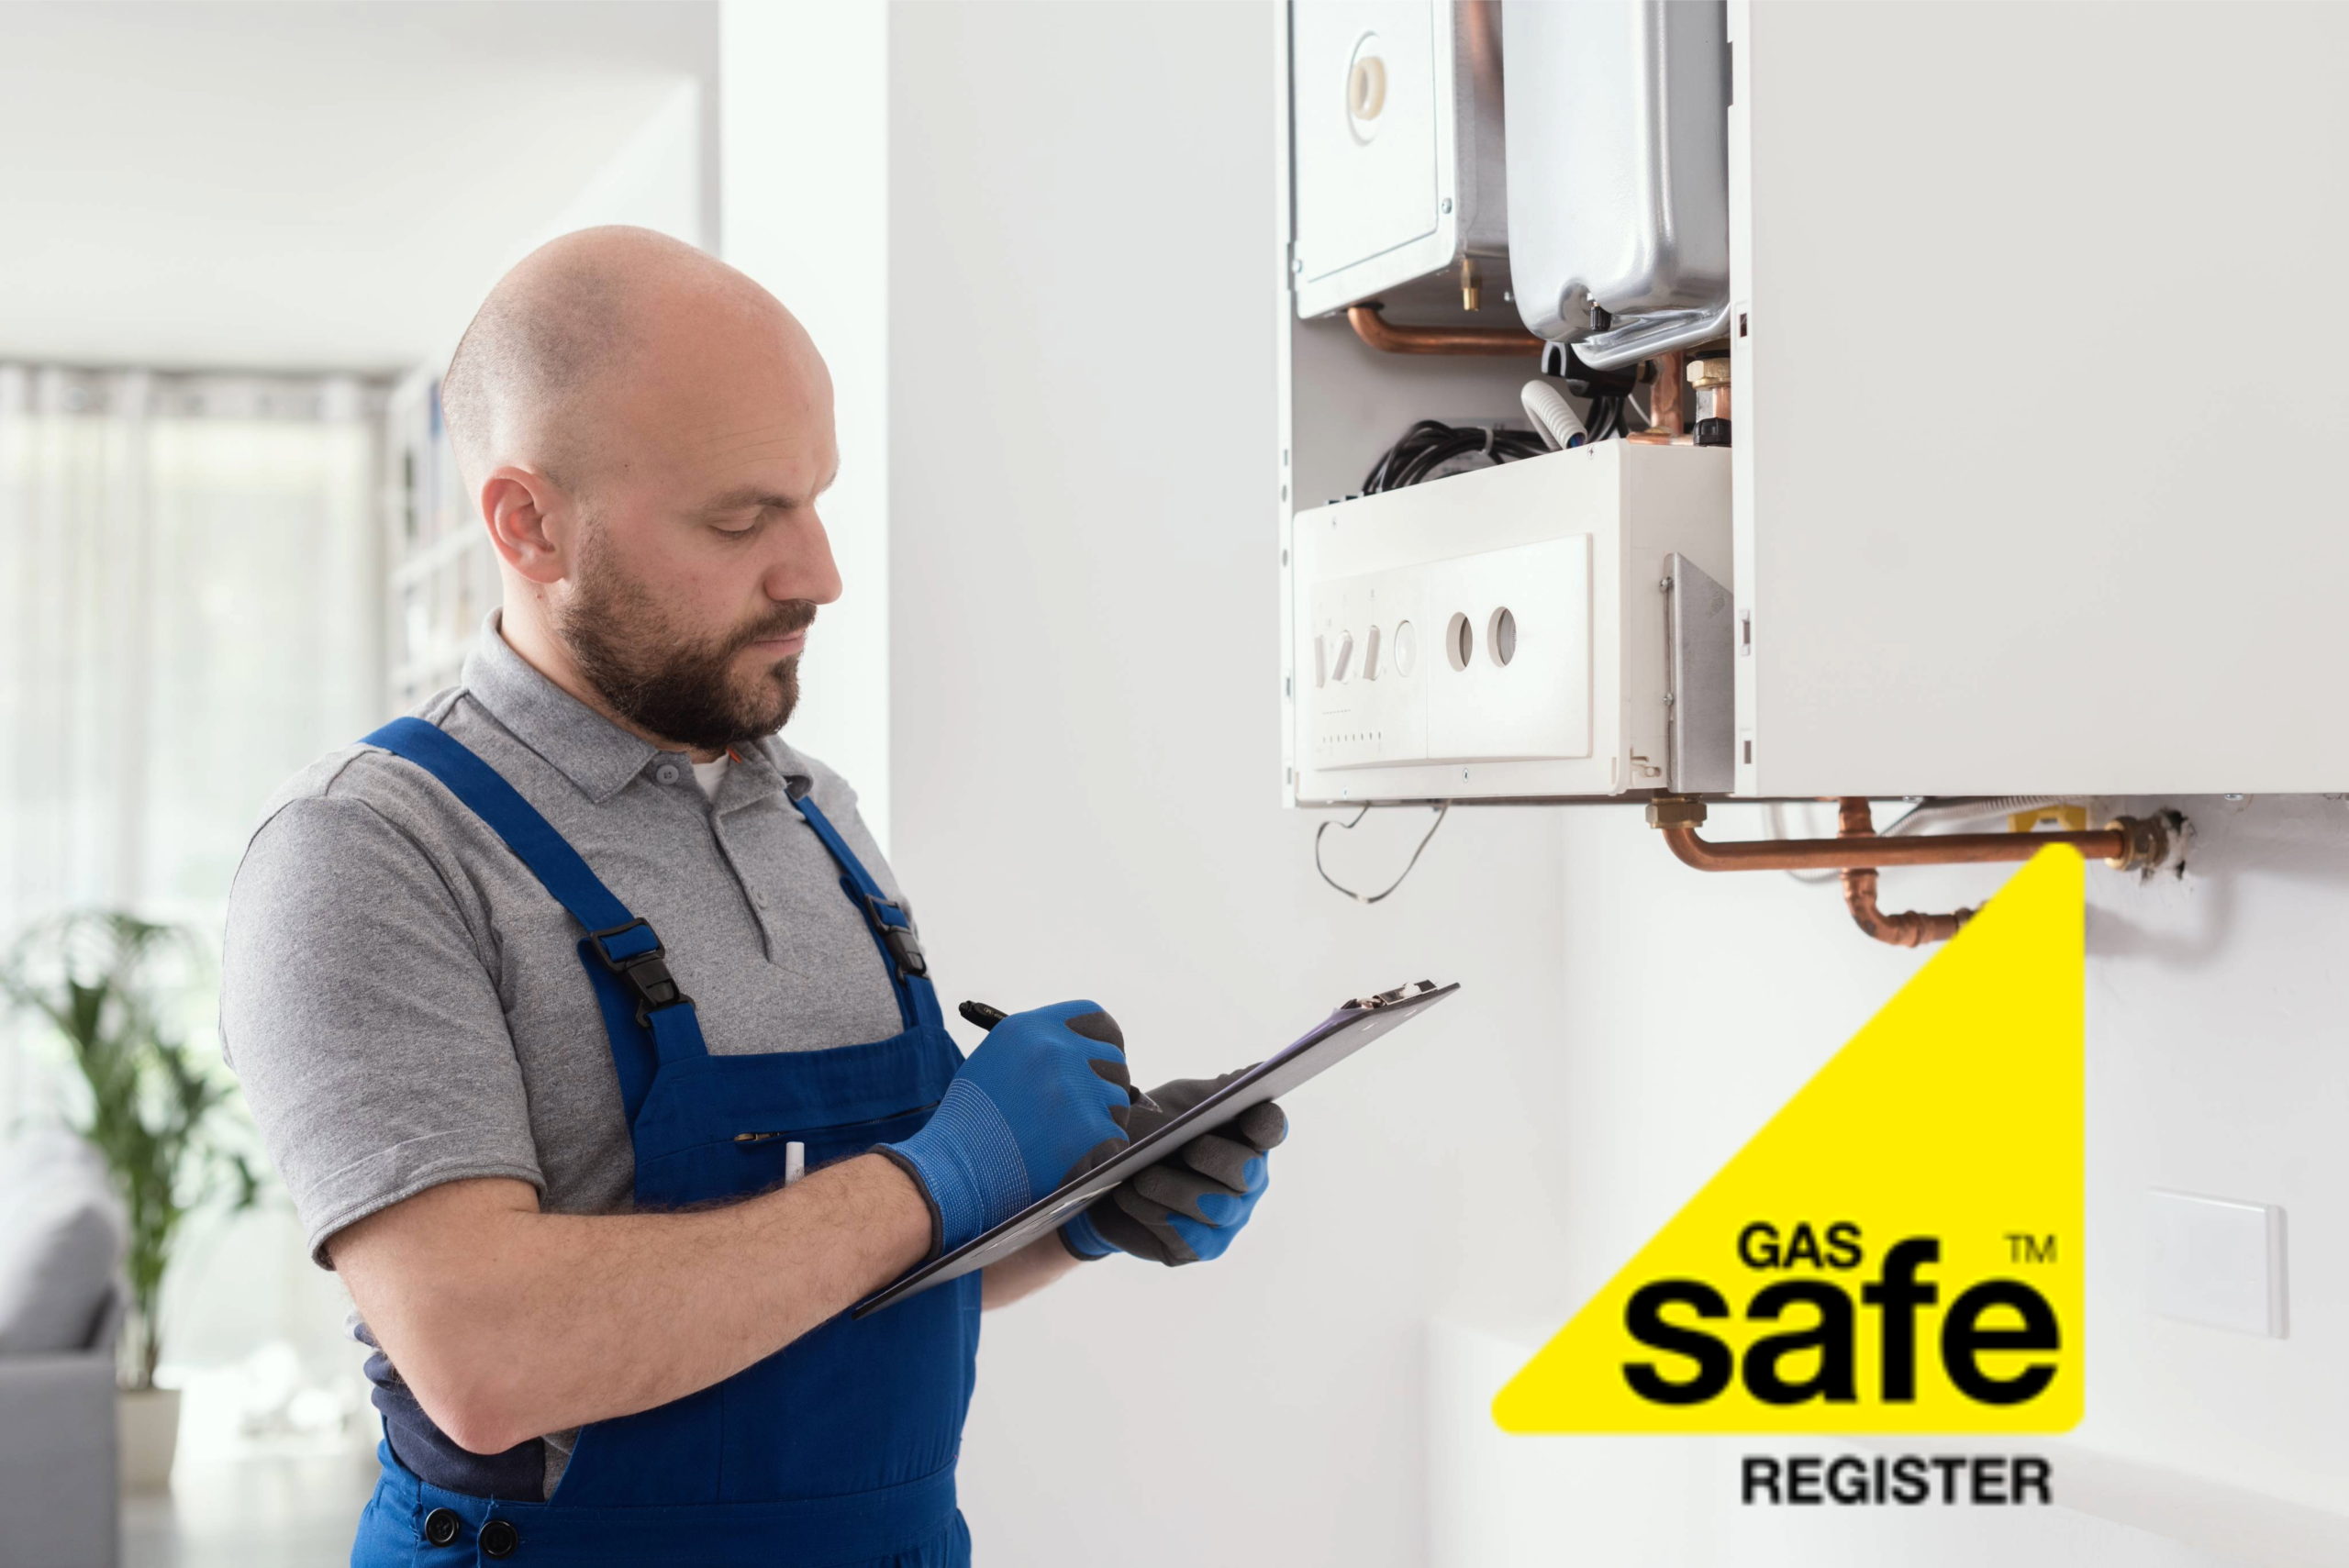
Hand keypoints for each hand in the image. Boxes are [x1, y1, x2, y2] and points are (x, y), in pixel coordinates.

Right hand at [879, 1001, 1133, 1255]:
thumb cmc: (968, 1123)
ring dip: (1101, 1120)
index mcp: (1033, 1029)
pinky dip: (1100, 1152)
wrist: (952, 1171)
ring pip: (1118, 1100)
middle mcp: (1058, 1051)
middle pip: (1115, 1061)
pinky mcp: (1092, 1131)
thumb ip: (1037, 1048)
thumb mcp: (994, 1060)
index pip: (1097, 1021)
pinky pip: (1116, 1136)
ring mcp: (1078, 1090)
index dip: (1103, 1043)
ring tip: (1064, 1140)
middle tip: (1082, 1111)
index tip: (1100, 1061)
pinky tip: (1069, 1161)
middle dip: (1103, 1086)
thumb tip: (1079, 1051)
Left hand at [1061, 1072, 1286, 1265]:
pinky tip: (1129, 1196)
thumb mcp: (1177, 1104)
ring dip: (1175, 1189)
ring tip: (1141, 1177)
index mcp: (1247, 1136)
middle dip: (1217, 1158)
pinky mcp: (1204, 1247)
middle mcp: (1249, 1180)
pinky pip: (1189, 1237)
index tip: (1249, 1113)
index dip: (1265, 1123)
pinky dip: (1155, 1213)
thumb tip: (1256, 1070)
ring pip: (1217, 1207)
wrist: (1106, 1179)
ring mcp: (1230, 1217)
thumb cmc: (1150, 1133)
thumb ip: (1214, 1091)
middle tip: (1187, 1147)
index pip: (1271, 1127)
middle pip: (1248, 1170)